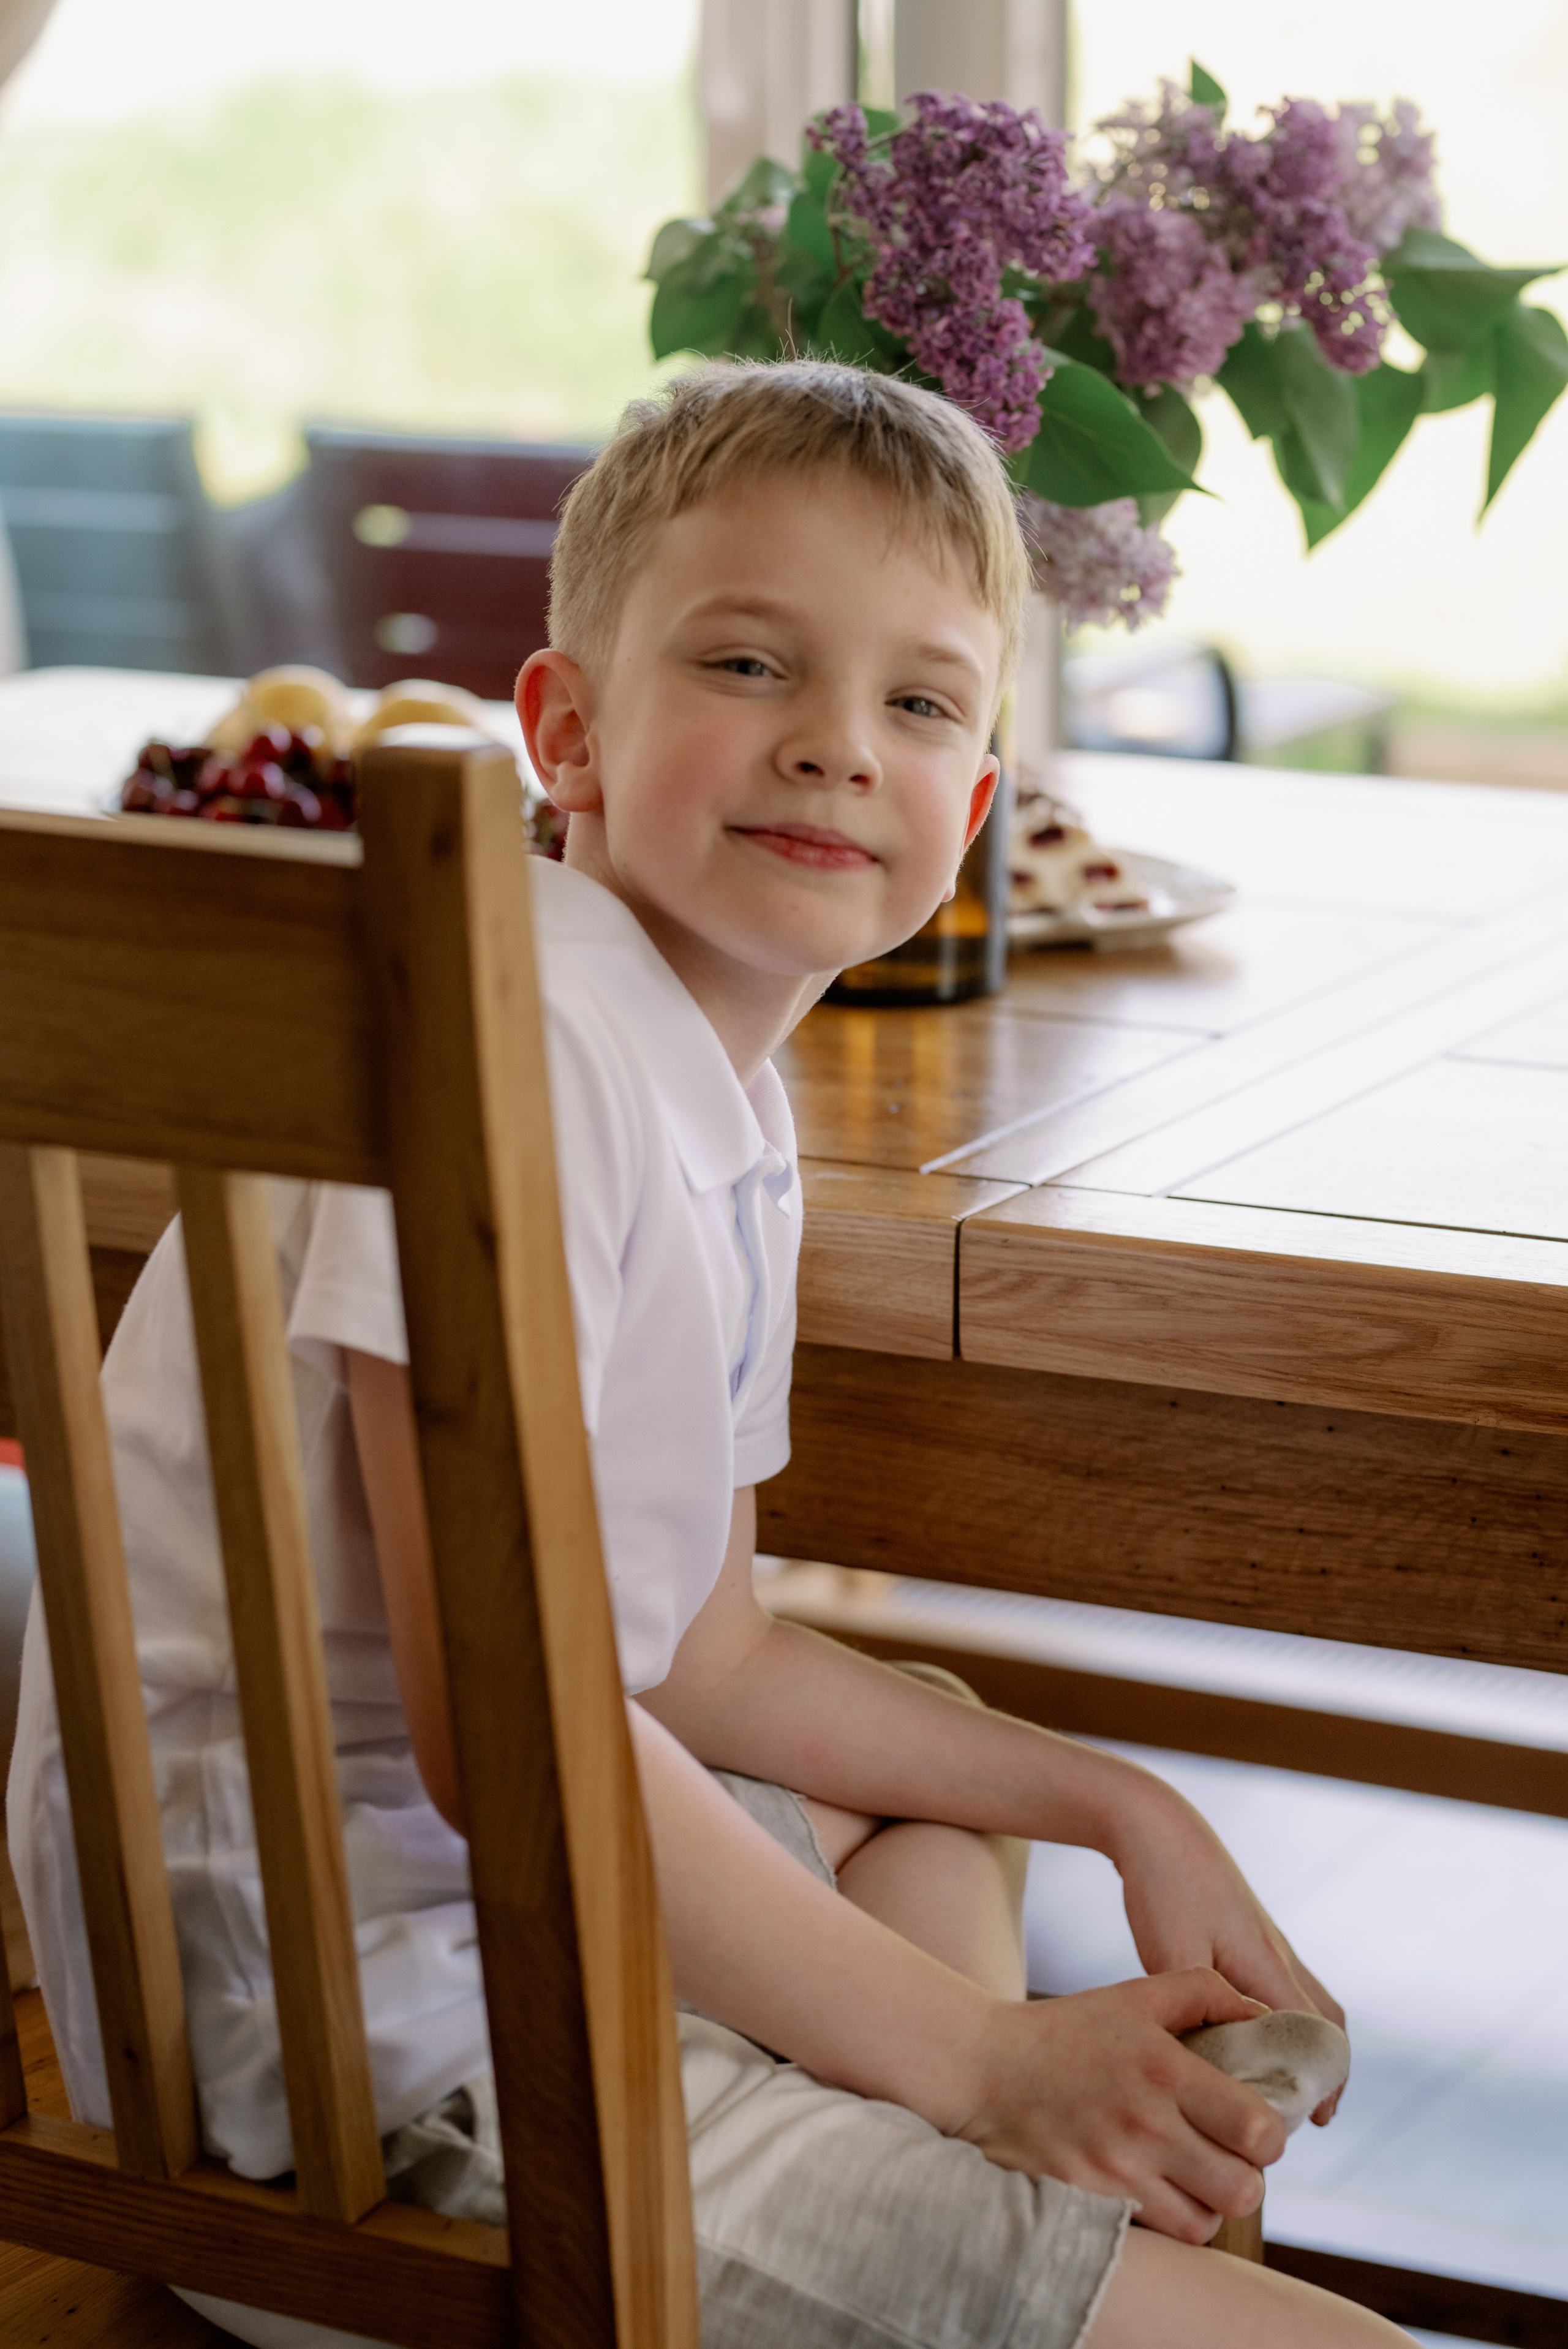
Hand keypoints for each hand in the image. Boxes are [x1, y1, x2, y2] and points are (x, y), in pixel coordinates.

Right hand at [953, 1969, 1286, 2239]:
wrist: (983, 2068)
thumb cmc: (1065, 2032)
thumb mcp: (1133, 1996)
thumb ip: (1202, 1992)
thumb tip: (1259, 2014)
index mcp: (1165, 2071)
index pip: (1258, 2131)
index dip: (1270, 2135)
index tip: (1253, 2124)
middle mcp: (1146, 2127)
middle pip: (1242, 2190)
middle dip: (1246, 2177)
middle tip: (1227, 2156)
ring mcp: (1116, 2172)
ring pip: (1204, 2225)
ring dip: (1208, 2204)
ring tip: (1193, 2177)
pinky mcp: (1090, 2203)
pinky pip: (1158, 2235)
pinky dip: (1168, 2220)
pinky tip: (1157, 2191)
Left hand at [1110, 1786, 1347, 2124]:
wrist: (1156, 1826)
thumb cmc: (1166, 1890)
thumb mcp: (1175, 1956)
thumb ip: (1200, 2014)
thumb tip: (1212, 2069)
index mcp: (1269, 1967)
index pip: (1316, 2038)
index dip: (1320, 2081)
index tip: (1312, 2120)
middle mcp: (1279, 1955)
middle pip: (1326, 2021)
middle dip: (1325, 2067)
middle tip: (1310, 2112)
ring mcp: (1267, 1940)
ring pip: (1309, 2000)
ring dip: (1308, 2040)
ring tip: (1291, 2080)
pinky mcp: (1248, 1931)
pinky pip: (1284, 1983)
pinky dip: (1285, 2015)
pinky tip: (1253, 2032)